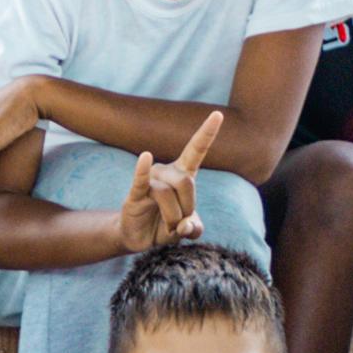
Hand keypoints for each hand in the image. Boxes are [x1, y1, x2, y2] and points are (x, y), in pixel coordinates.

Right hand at [113, 114, 219, 253]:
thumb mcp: (187, 228)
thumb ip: (194, 228)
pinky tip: (145, 157)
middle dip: (187, 207)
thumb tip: (185, 226)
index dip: (207, 133)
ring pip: (167, 194)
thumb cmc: (166, 225)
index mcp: (182, 174)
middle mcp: (166, 172)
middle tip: (181, 222)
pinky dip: (142, 171)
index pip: (196, 150)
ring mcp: (149, 181)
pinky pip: (141, 181)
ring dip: (172, 218)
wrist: (140, 237)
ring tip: (168, 227)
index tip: (218, 114)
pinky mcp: (135, 195)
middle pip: (185, 182)